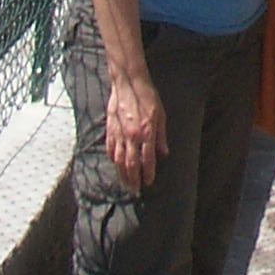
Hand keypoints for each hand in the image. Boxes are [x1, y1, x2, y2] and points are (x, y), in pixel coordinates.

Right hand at [105, 72, 166, 188]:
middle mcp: (132, 136)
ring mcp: (119, 134)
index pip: (147, 159)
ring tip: (126, 183)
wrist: (129, 83)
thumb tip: (164, 154)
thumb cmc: (148, 97)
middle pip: (131, 164)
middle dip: (133, 180)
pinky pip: (110, 150)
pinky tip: (116, 165)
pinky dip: (113, 160)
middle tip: (135, 191)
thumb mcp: (161, 114)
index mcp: (147, 132)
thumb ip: (161, 136)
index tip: (148, 183)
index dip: (148, 173)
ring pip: (119, 161)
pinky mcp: (110, 130)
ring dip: (122, 174)